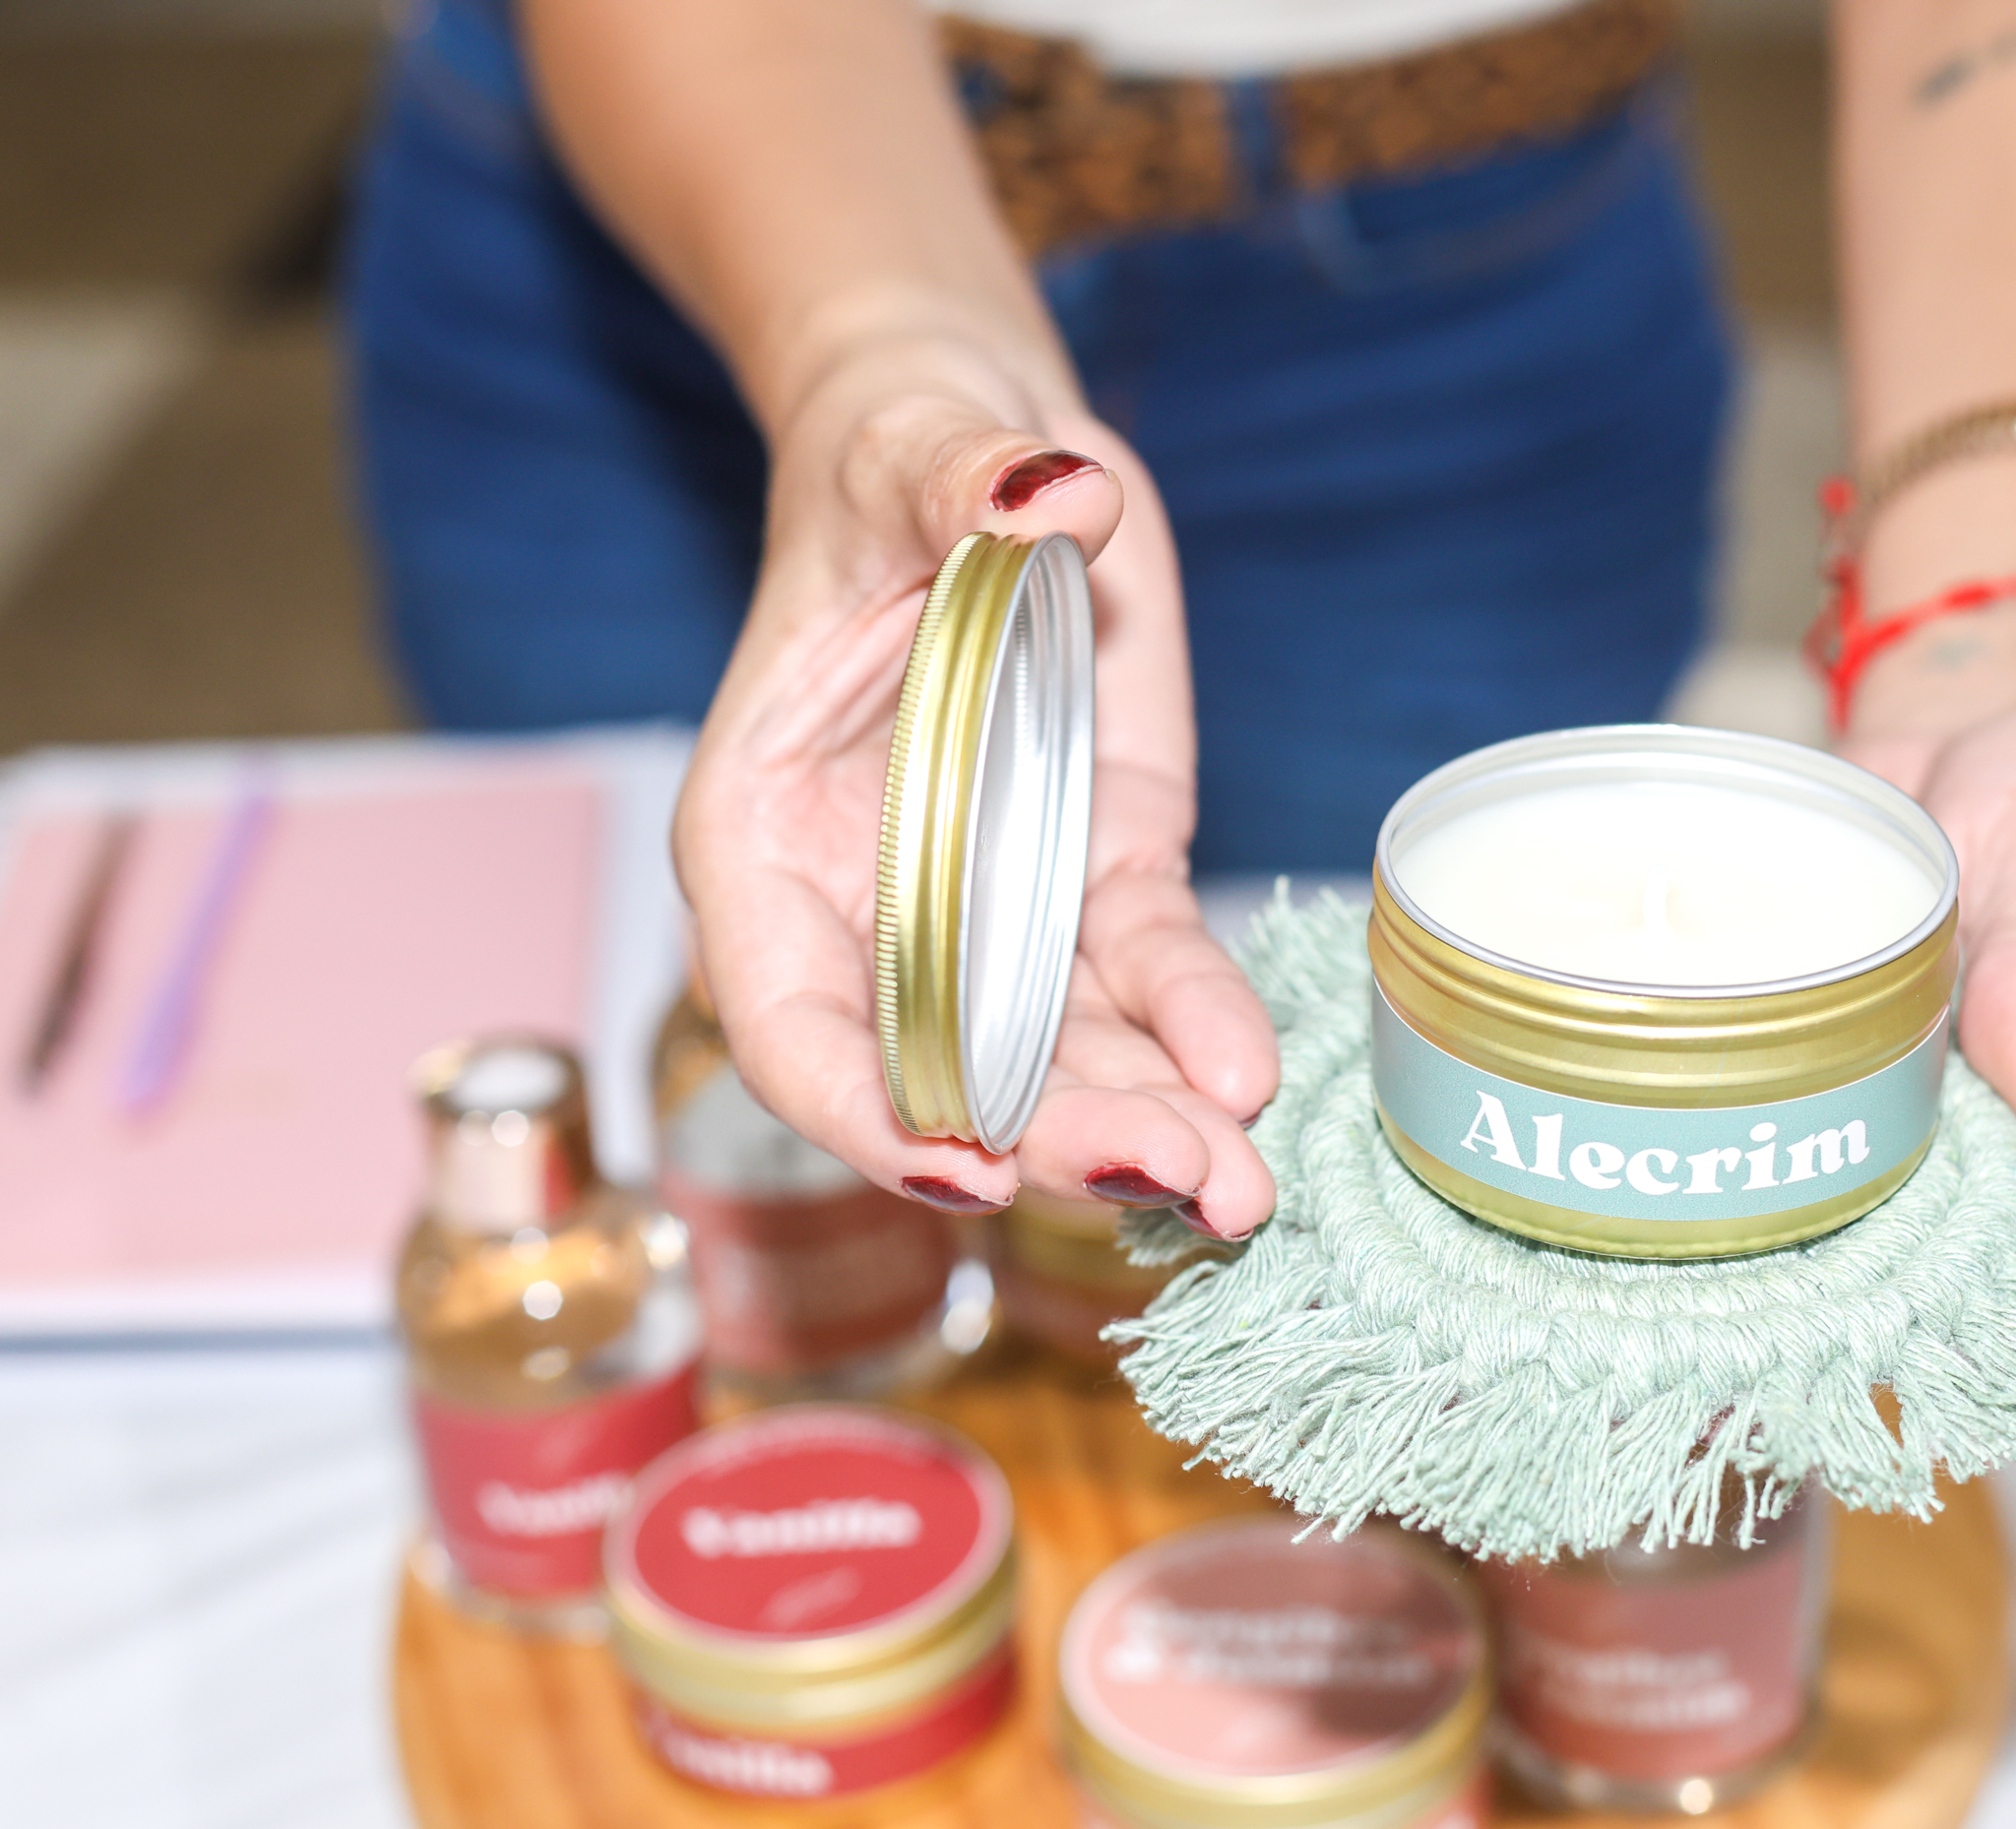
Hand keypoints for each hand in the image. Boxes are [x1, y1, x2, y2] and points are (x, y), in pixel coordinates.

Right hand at [672, 334, 1278, 1233]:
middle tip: (1175, 1182)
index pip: (793, 1024)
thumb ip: (964, 484)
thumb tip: (1054, 491)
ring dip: (1145, 1126)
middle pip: (948, 1070)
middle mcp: (873, 907)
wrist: (984, 457)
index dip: (867, 1112)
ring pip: (1061, 1055)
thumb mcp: (909, 454)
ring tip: (1239, 1187)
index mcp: (765, 844)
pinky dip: (1196, 1022)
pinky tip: (1250, 1067)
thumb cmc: (893, 460)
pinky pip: (1147, 971)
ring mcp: (994, 905)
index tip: (963, 1167)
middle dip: (1056, 1142)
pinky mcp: (1097, 875)